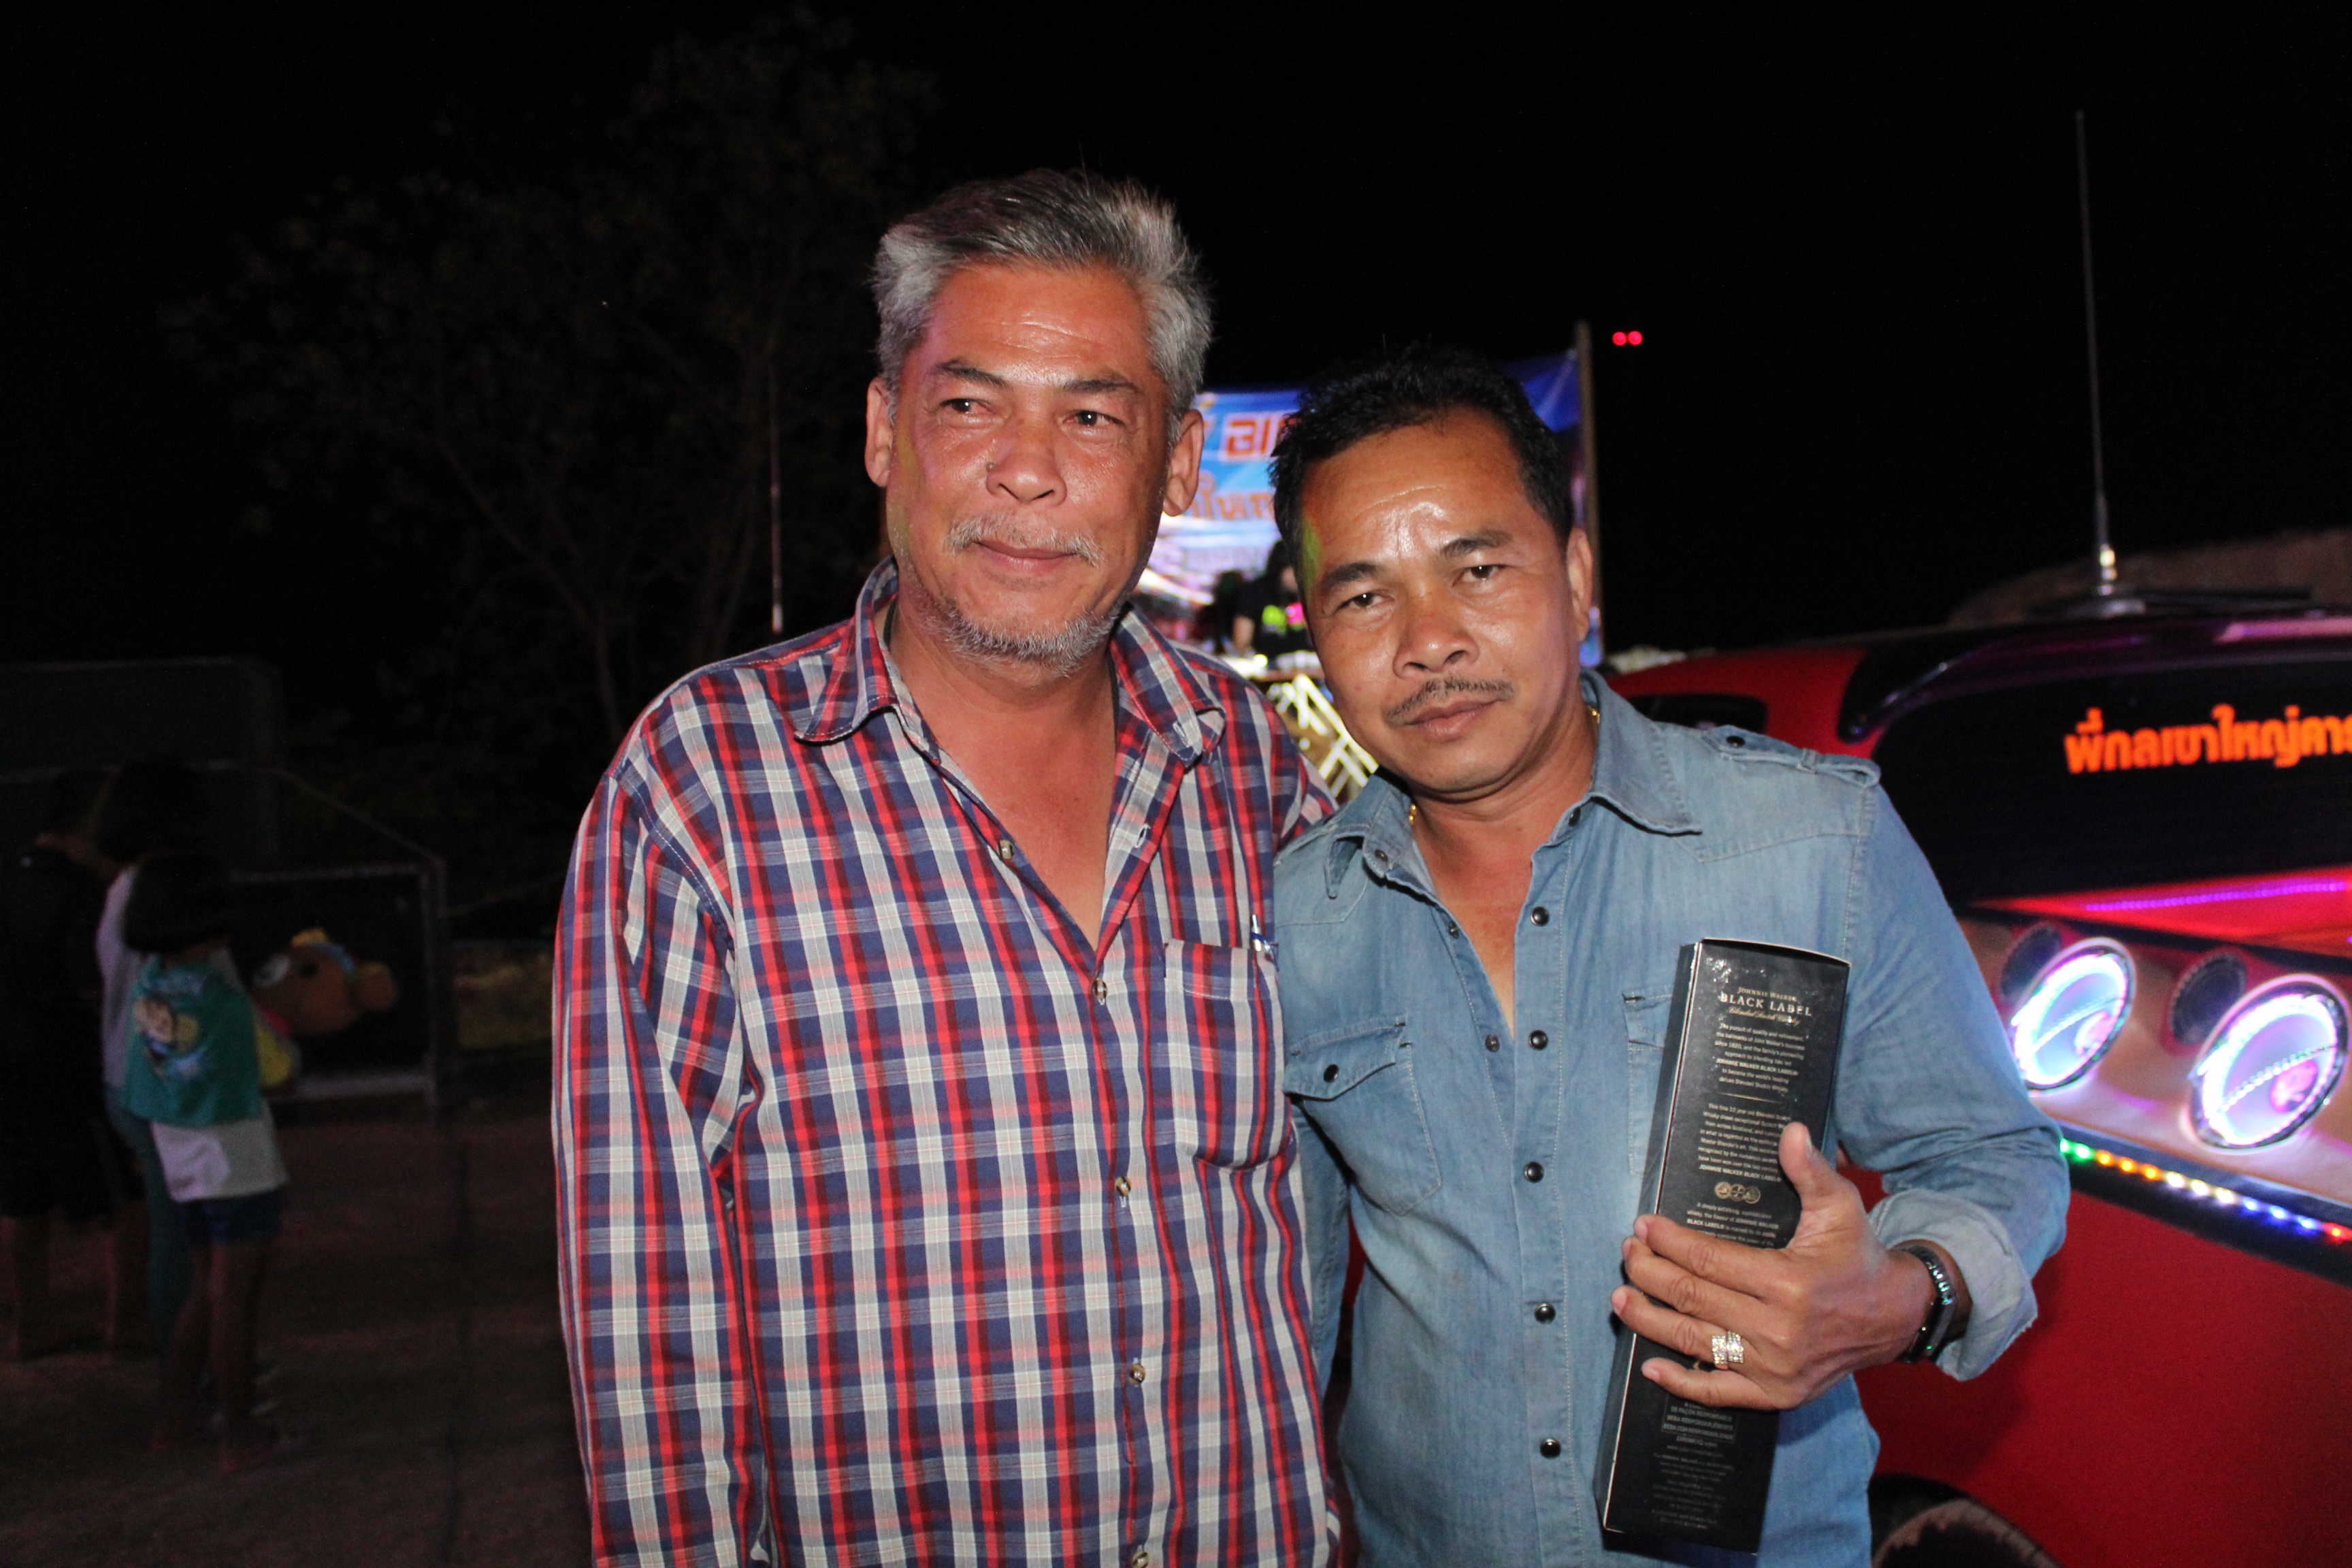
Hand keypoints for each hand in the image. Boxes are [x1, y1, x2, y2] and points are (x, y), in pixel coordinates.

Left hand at [1608, 1121, 1928, 1409]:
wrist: (1894, 1316)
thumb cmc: (1857, 1255)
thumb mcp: (1840, 1206)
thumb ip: (1811, 1170)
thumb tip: (1790, 1131)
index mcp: (1788, 1282)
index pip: (1709, 1260)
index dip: (1669, 1242)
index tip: (1644, 1226)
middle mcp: (1779, 1329)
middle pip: (1693, 1298)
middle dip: (1650, 1273)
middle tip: (1628, 1253)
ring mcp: (1776, 1367)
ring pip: (1695, 1342)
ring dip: (1650, 1320)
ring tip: (1620, 1297)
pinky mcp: (1778, 1393)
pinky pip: (1719, 1392)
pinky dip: (1682, 1383)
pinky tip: (1650, 1366)